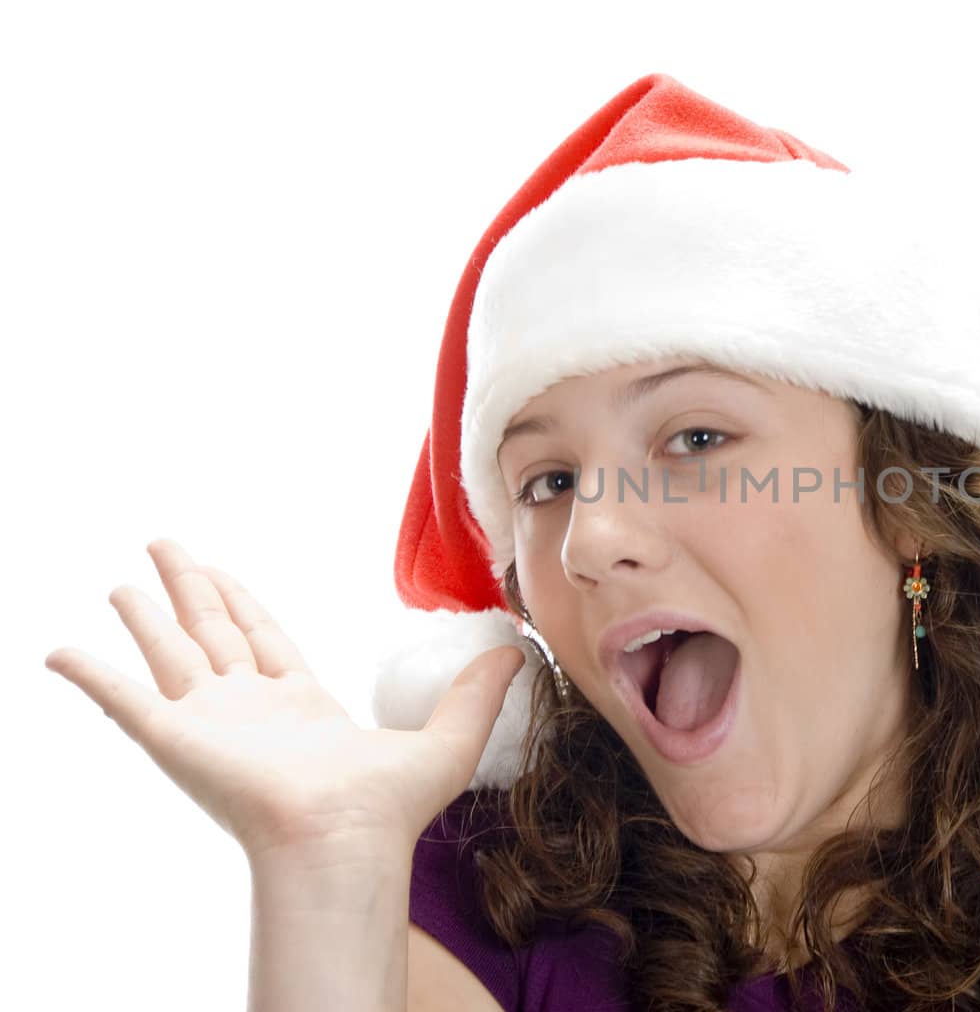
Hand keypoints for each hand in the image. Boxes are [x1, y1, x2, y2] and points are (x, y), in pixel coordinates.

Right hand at [43, 538, 526, 859]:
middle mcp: (248, 710)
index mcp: (299, 707)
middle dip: (191, 588)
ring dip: (145, 615)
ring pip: (170, 651)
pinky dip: (89, 674)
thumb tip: (518, 651)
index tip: (222, 572)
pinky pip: (120, 698)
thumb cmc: (389, 806)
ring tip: (124, 581)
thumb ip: (478, 692)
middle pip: (211, 633)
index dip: (242, 604)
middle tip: (166, 545)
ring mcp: (209, 721)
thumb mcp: (448, 736)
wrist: (343, 837)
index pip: (263, 640)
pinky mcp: (175, 736)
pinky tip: (59, 651)